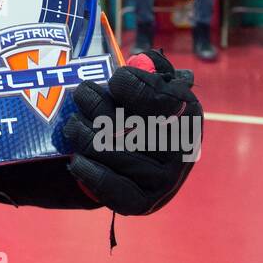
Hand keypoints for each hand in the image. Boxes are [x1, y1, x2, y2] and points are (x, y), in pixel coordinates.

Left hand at [63, 51, 201, 214]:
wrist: (146, 164)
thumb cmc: (146, 114)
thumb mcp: (157, 85)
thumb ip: (152, 68)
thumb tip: (144, 59)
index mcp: (189, 117)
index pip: (161, 98)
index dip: (131, 85)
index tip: (116, 79)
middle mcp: (181, 152)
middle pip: (124, 123)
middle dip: (94, 102)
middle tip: (82, 94)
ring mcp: (164, 181)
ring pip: (106, 150)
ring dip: (81, 132)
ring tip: (74, 123)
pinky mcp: (142, 203)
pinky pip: (108, 186)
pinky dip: (87, 169)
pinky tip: (77, 158)